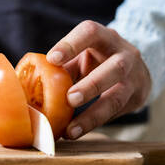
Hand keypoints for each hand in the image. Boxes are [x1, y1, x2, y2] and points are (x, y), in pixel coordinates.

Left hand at [47, 20, 150, 138]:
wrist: (135, 69)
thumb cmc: (97, 60)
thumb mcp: (83, 54)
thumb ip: (62, 65)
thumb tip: (27, 81)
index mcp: (105, 37)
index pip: (90, 33)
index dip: (70, 45)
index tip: (51, 59)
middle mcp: (125, 54)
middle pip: (114, 68)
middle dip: (91, 85)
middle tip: (69, 99)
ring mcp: (134, 78)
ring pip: (117, 97)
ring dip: (92, 115)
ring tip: (71, 130)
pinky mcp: (136, 98)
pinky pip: (116, 114)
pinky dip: (94, 124)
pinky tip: (76, 131)